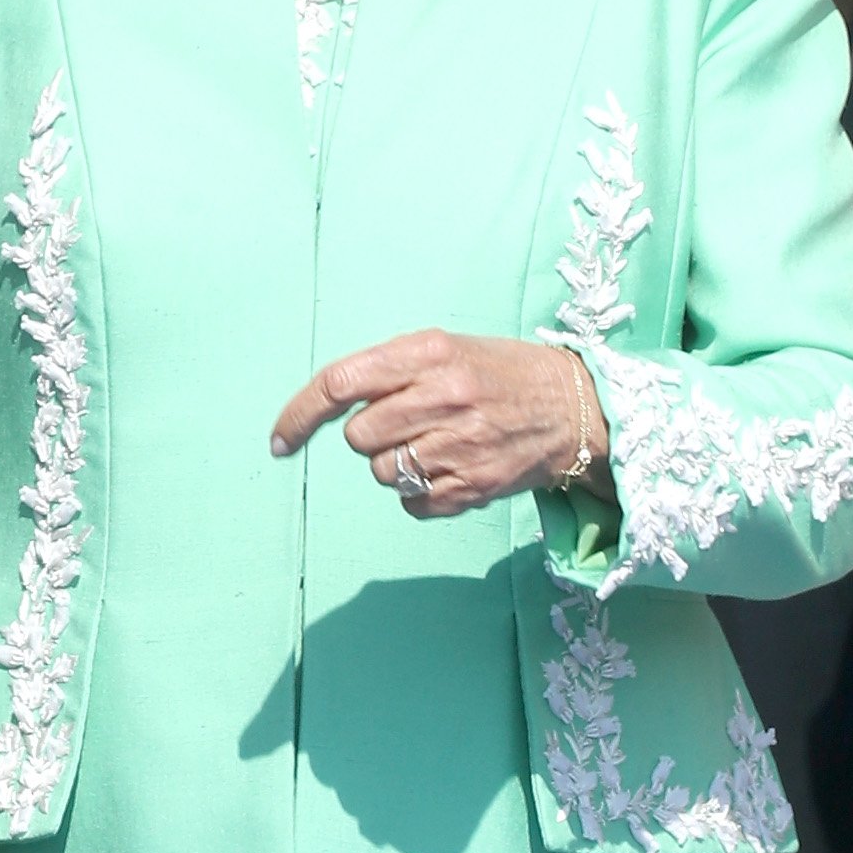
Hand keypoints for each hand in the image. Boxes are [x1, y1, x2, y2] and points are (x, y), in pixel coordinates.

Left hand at [271, 331, 605, 517]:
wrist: (572, 408)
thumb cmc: (497, 373)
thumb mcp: (446, 348)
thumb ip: (389, 370)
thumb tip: (327, 406)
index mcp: (430, 353)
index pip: (341, 383)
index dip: (300, 414)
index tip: (279, 440)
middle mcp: (444, 396)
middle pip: (359, 436)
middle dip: (373, 434)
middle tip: (410, 421)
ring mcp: (460, 445)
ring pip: (383, 472)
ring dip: (398, 463)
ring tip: (438, 443)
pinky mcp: (473, 487)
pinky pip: (411, 504)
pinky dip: (420, 493)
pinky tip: (452, 468)